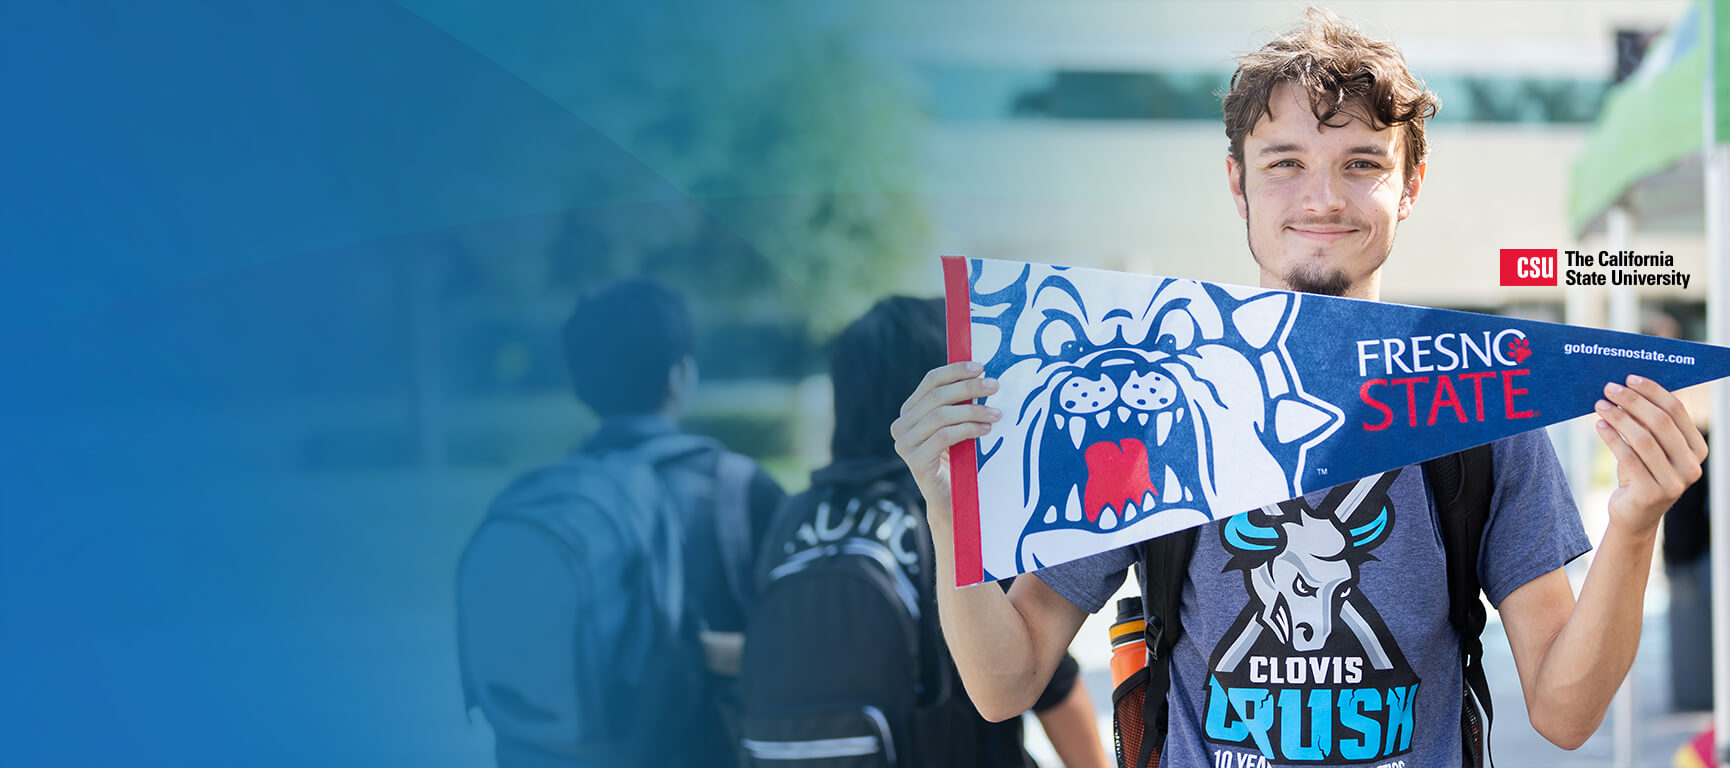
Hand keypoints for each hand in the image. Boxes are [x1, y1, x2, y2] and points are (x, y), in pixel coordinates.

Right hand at [890, 361, 1002, 524]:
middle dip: (968, 388)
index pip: (930, 381)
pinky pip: (943, 436)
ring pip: (941, 415)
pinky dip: (968, 429)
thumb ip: (959, 403)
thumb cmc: (960, 459)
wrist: (953, 500)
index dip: (955, 371)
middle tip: (994, 386)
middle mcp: (901, 425)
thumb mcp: (957, 425)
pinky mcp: (915, 461)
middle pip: (936, 396)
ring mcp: (905, 444)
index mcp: (910, 411)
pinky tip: (986, 430)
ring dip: (973, 411)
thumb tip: (983, 374)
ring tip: (996, 414)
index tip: (981, 366)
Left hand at [1593, 375, 1708, 534]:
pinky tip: (1599, 425)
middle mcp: (1691, 466)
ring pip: (1643, 440)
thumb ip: (1649, 423)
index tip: (1629, 378)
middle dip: (1633, 401)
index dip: (1653, 391)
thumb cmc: (1642, 472)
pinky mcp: (1652, 494)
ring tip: (1600, 405)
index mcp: (1697, 449)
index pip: (1677, 411)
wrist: (1635, 514)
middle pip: (1661, 423)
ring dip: (1619, 418)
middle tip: (1609, 388)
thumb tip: (1628, 385)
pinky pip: (1628, 458)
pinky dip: (1611, 438)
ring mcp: (1674, 482)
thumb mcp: (1651, 447)